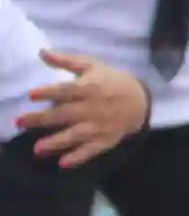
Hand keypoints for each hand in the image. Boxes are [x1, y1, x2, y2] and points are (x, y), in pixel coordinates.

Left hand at [17, 51, 148, 167]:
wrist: (142, 100)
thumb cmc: (112, 81)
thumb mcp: (92, 65)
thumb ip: (67, 60)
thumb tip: (41, 52)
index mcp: (90, 87)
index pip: (66, 90)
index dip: (49, 92)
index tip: (31, 95)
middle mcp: (93, 108)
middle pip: (65, 114)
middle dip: (41, 119)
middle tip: (19, 122)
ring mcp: (100, 126)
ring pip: (76, 135)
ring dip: (56, 142)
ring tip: (37, 149)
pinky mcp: (106, 140)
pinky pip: (92, 150)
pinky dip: (79, 157)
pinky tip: (63, 163)